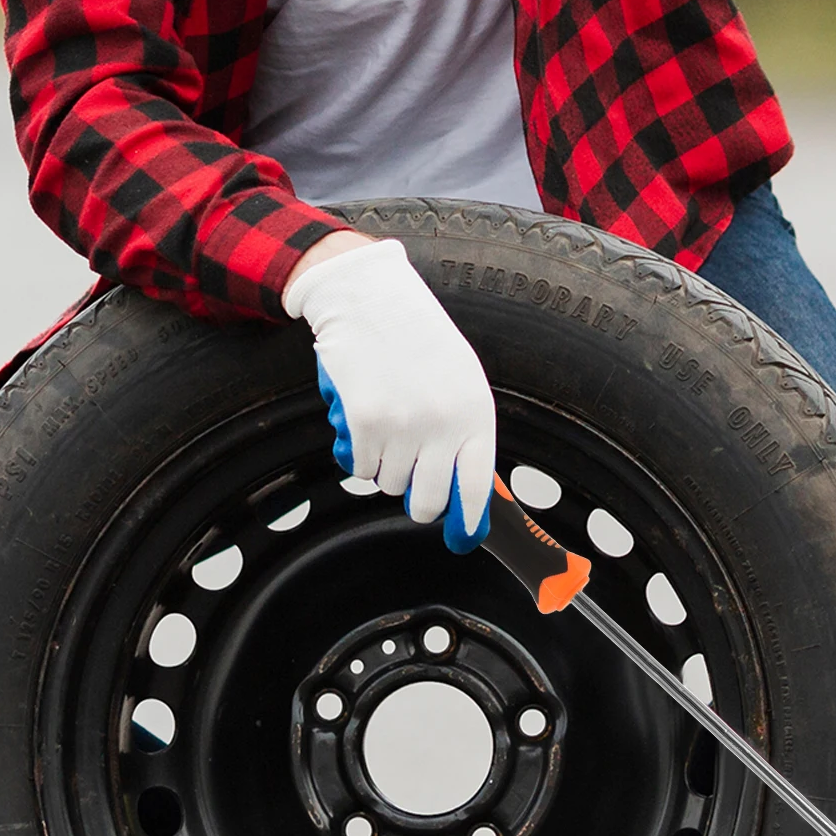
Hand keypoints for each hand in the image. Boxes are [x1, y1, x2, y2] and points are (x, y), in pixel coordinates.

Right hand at [283, 234, 494, 551]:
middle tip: (413, 491)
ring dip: (385, 466)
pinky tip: (366, 420)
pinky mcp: (365, 423)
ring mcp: (402, 426)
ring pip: (389, 484)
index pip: (476, 486)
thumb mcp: (461, 380)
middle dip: (419, 504)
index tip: (461, 537)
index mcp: (475, 413)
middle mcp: (443, 424)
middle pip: (428, 500)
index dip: (467, 520)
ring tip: (389, 427)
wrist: (370, 297)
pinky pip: (359, 468)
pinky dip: (359, 454)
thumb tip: (463, 489)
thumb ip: (465, 431)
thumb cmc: (417, 337)